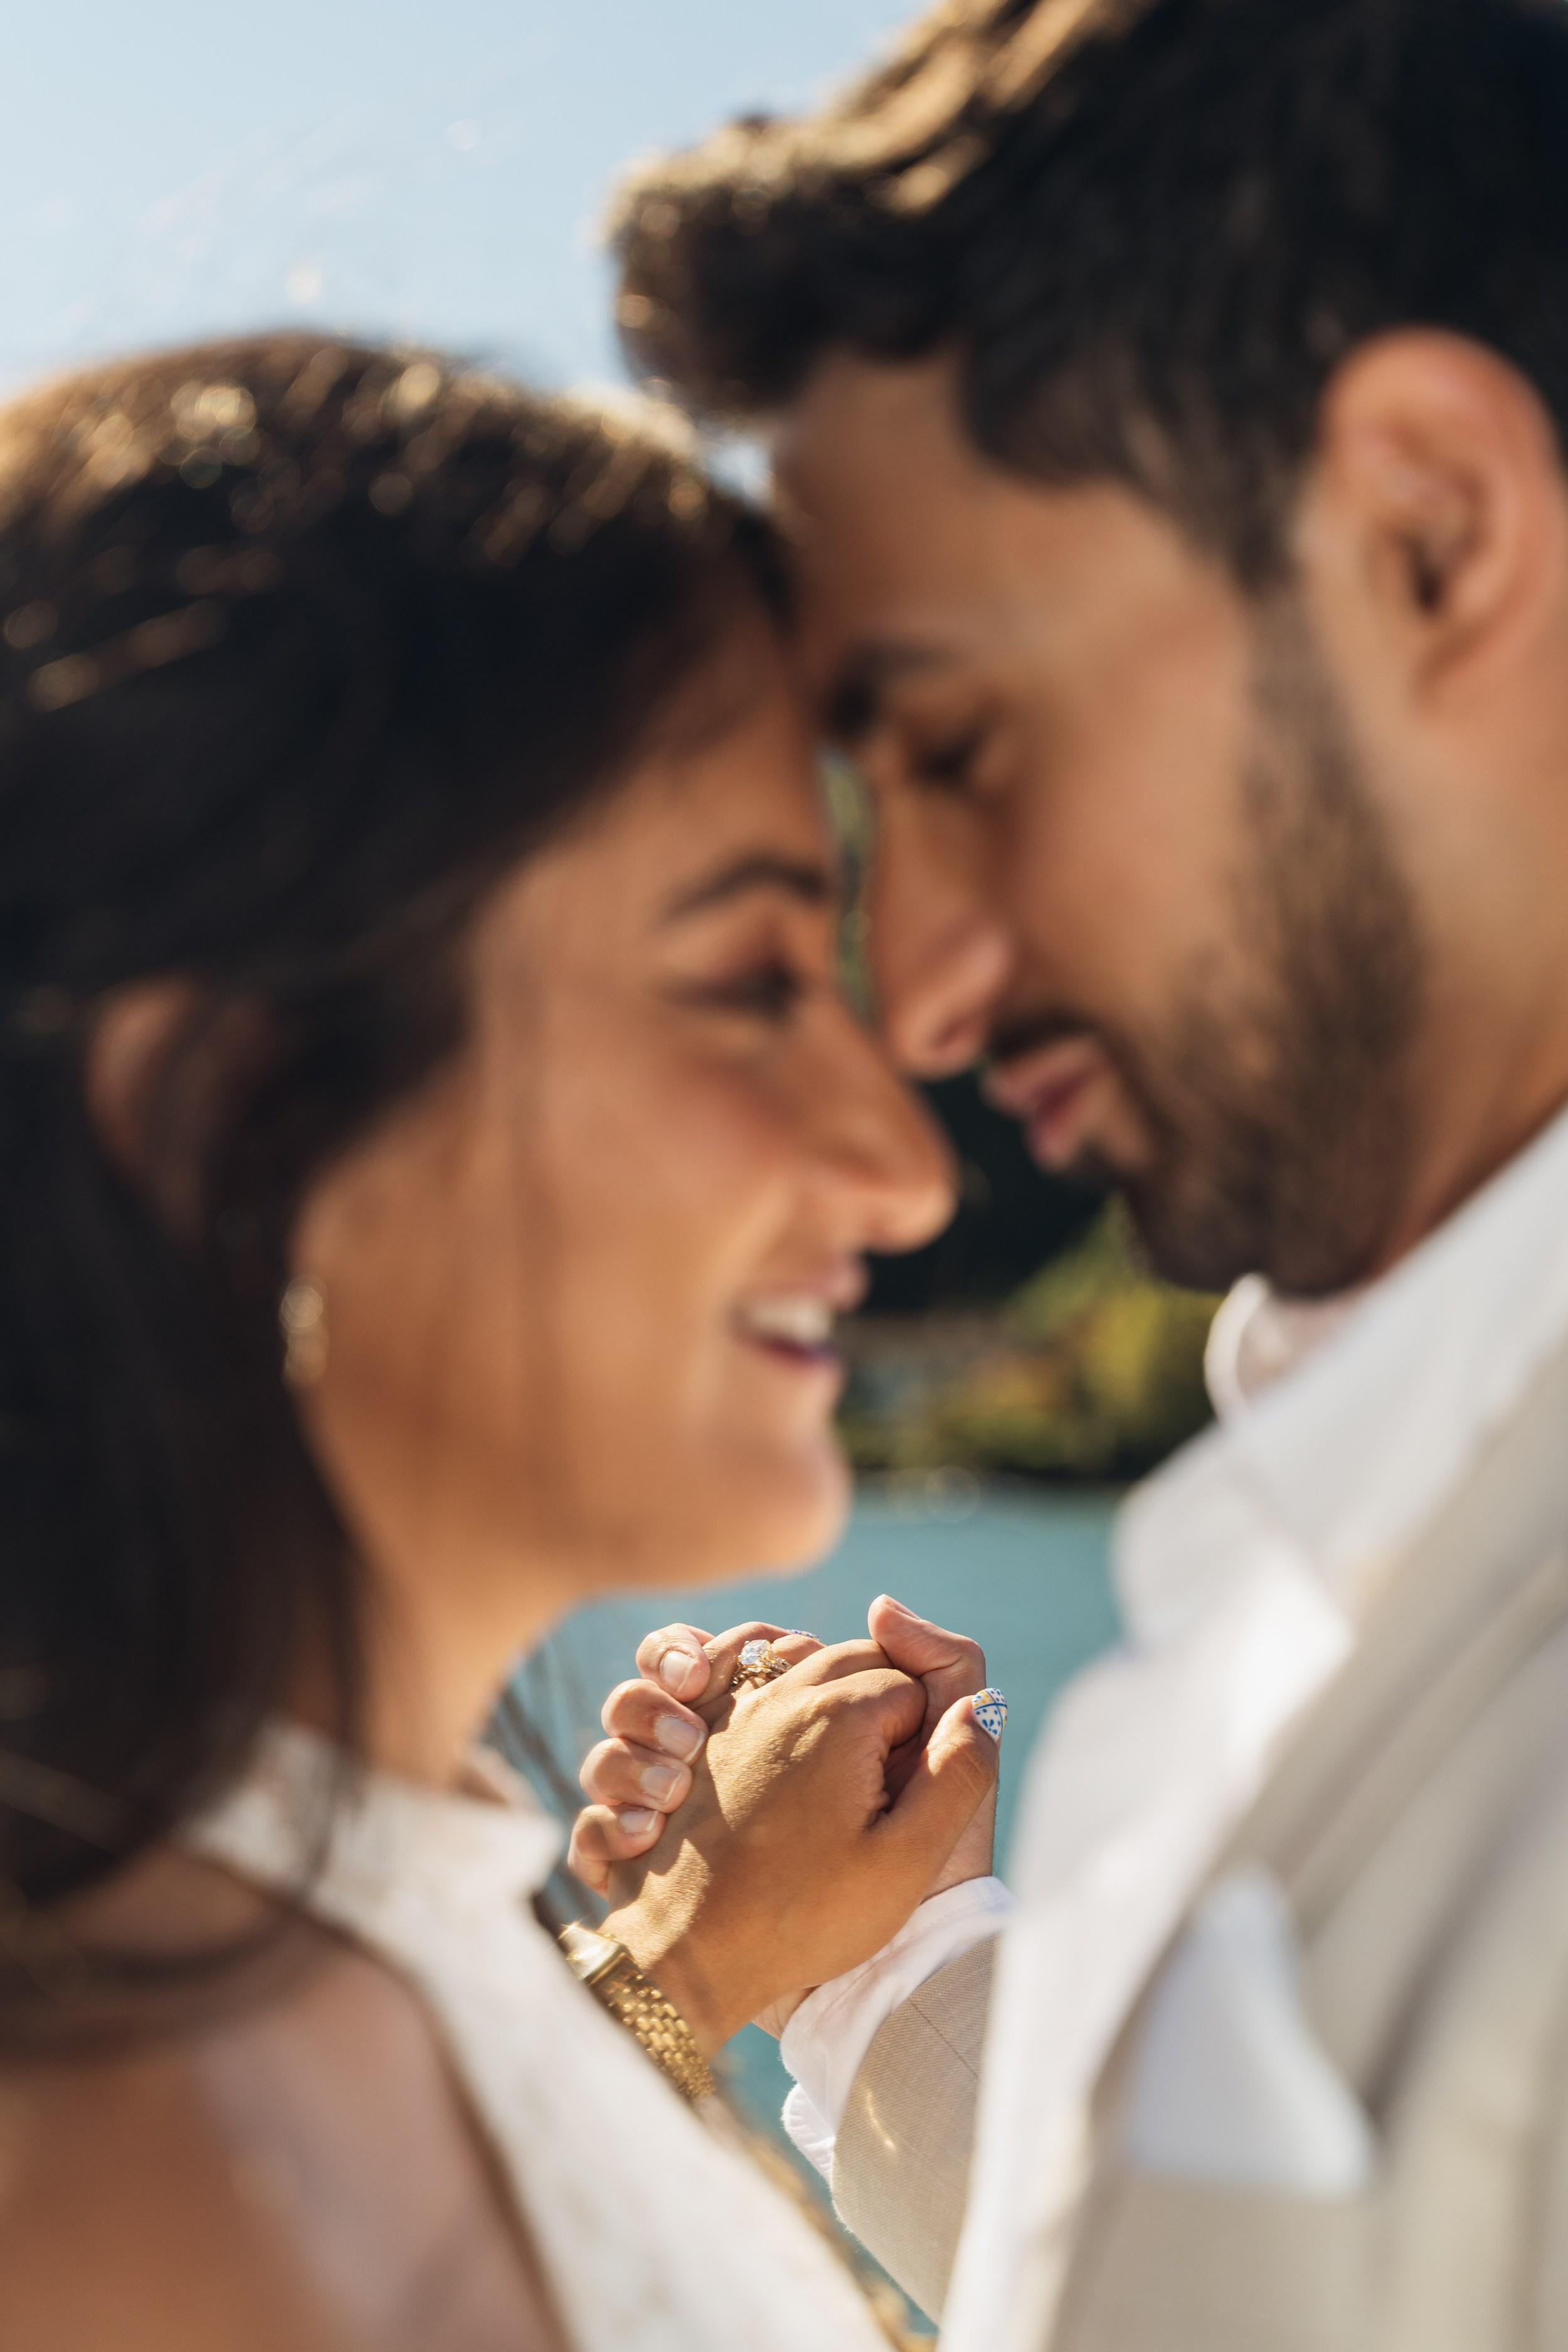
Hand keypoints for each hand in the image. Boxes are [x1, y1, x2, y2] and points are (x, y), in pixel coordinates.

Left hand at [569, 1601, 999, 2050]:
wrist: (689, 1951)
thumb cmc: (802, 1917)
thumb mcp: (905, 1862)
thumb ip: (958, 1776)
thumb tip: (980, 1709)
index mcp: (839, 1714)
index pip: (914, 1687)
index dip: (924, 1740)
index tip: (903, 1801)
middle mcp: (781, 1692)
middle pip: (859, 1661)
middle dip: (883, 1707)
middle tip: (878, 1791)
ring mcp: (732, 1708)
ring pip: (804, 1664)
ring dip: (832, 1700)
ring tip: (836, 1776)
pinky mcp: (700, 1734)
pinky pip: (748, 1680)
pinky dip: (776, 1699)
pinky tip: (782, 1755)